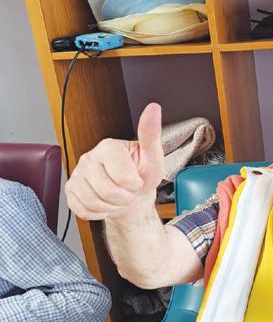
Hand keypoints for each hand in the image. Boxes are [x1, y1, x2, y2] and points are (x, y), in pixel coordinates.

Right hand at [66, 103, 165, 221]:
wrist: (131, 196)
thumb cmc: (141, 175)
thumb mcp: (153, 157)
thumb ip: (151, 134)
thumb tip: (153, 108)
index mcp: (108, 147)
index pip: (122, 176)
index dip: (134, 184)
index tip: (136, 179)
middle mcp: (88, 158)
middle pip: (107, 192)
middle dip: (124, 198)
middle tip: (127, 190)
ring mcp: (77, 175)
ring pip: (94, 203)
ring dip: (112, 206)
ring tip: (118, 196)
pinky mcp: (70, 191)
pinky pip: (83, 211)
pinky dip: (99, 212)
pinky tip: (105, 202)